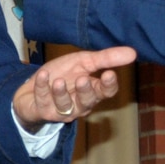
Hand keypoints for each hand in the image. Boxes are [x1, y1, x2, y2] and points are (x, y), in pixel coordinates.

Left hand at [12, 46, 134, 129]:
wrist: (32, 86)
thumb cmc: (62, 74)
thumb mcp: (83, 62)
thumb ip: (105, 58)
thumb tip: (133, 52)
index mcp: (92, 91)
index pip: (105, 92)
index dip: (108, 85)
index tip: (109, 74)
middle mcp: (79, 104)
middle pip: (87, 101)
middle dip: (86, 91)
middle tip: (83, 79)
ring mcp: (61, 109)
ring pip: (65, 106)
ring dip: (61, 93)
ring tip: (58, 82)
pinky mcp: (43, 110)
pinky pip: (43, 100)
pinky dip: (42, 87)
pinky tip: (43, 76)